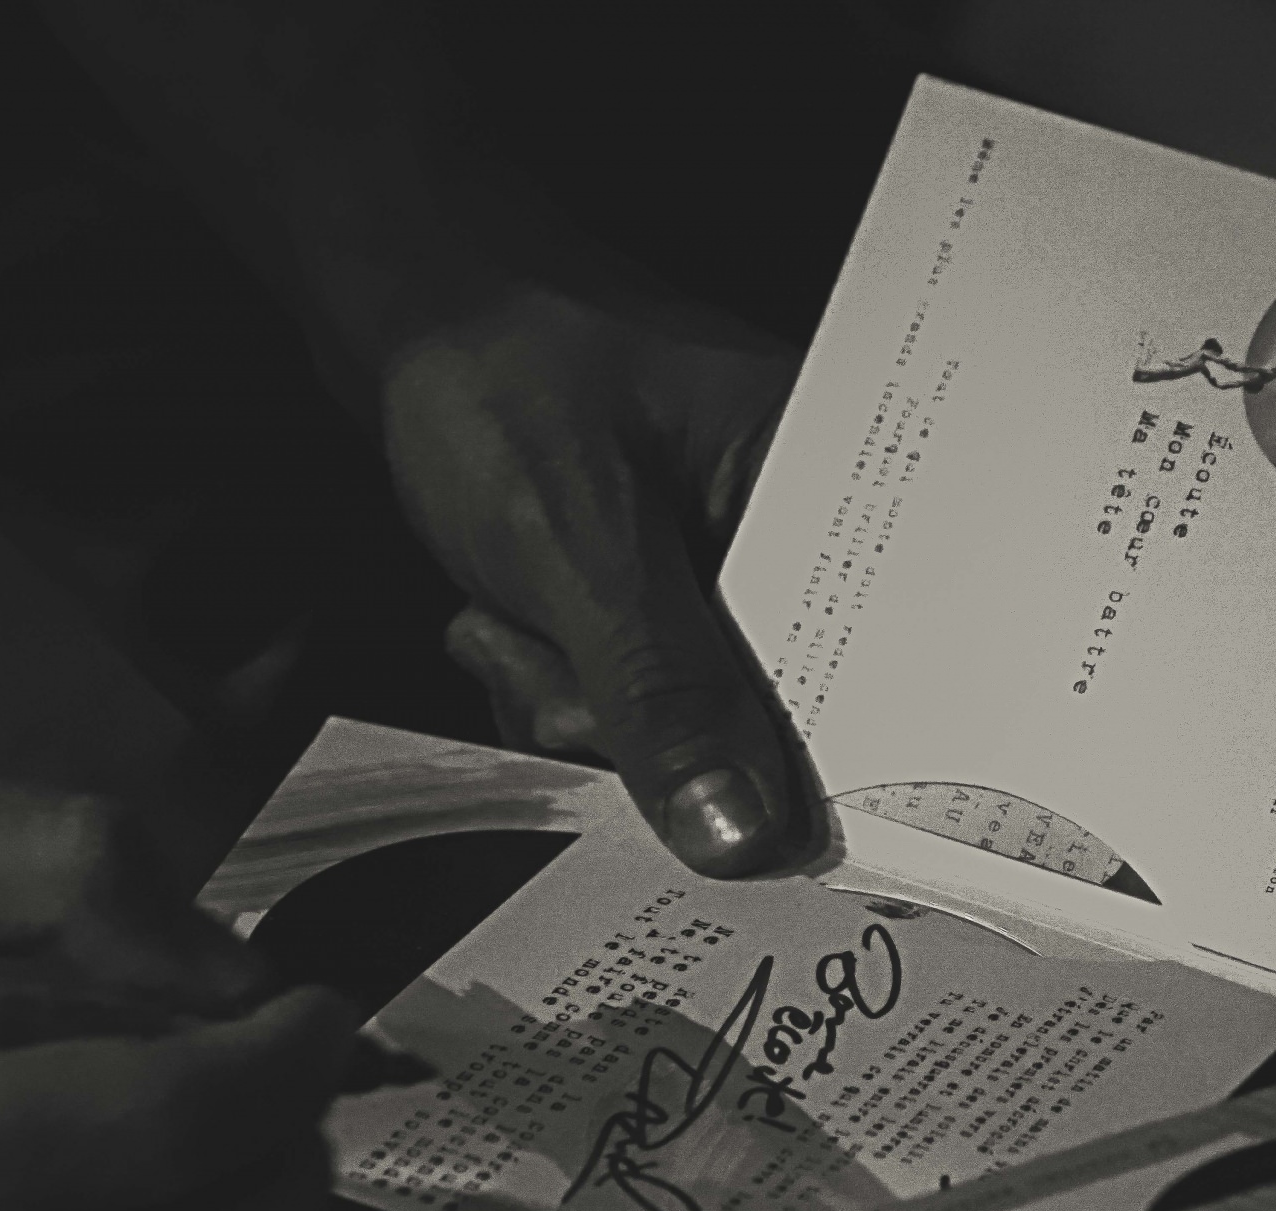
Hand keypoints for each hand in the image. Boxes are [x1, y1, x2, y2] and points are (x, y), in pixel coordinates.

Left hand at [382, 289, 808, 875]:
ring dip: (580, 707)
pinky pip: (639, 713)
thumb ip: (662, 690)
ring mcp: (729, 573)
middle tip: (561, 665)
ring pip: (689, 732)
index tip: (745, 821)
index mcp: (829, 478)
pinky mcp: (669, 605)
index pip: (876, 661)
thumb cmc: (494, 369)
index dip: (816, 760)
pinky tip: (511, 623)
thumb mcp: (576, 541)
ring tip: (516, 615)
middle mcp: (798, 531)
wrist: (399, 311)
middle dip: (647, 727)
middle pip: (777, 719)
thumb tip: (743, 835)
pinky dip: (561, 693)